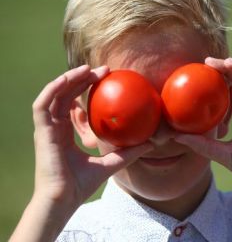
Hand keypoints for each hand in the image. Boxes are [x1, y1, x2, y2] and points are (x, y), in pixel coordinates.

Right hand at [32, 65, 151, 209]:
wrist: (64, 199)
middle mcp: (55, 128)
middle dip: (82, 78)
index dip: (87, 89)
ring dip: (70, 79)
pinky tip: (69, 79)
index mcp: (66, 134)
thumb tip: (153, 142)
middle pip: (65, 95)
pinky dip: (54, 89)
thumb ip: (129, 152)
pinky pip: (43, 104)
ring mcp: (46, 129)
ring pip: (54, 94)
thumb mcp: (112, 163)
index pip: (74, 104)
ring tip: (89, 69)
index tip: (107, 79)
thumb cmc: (82, 185)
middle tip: (104, 69)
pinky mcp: (41, 131)